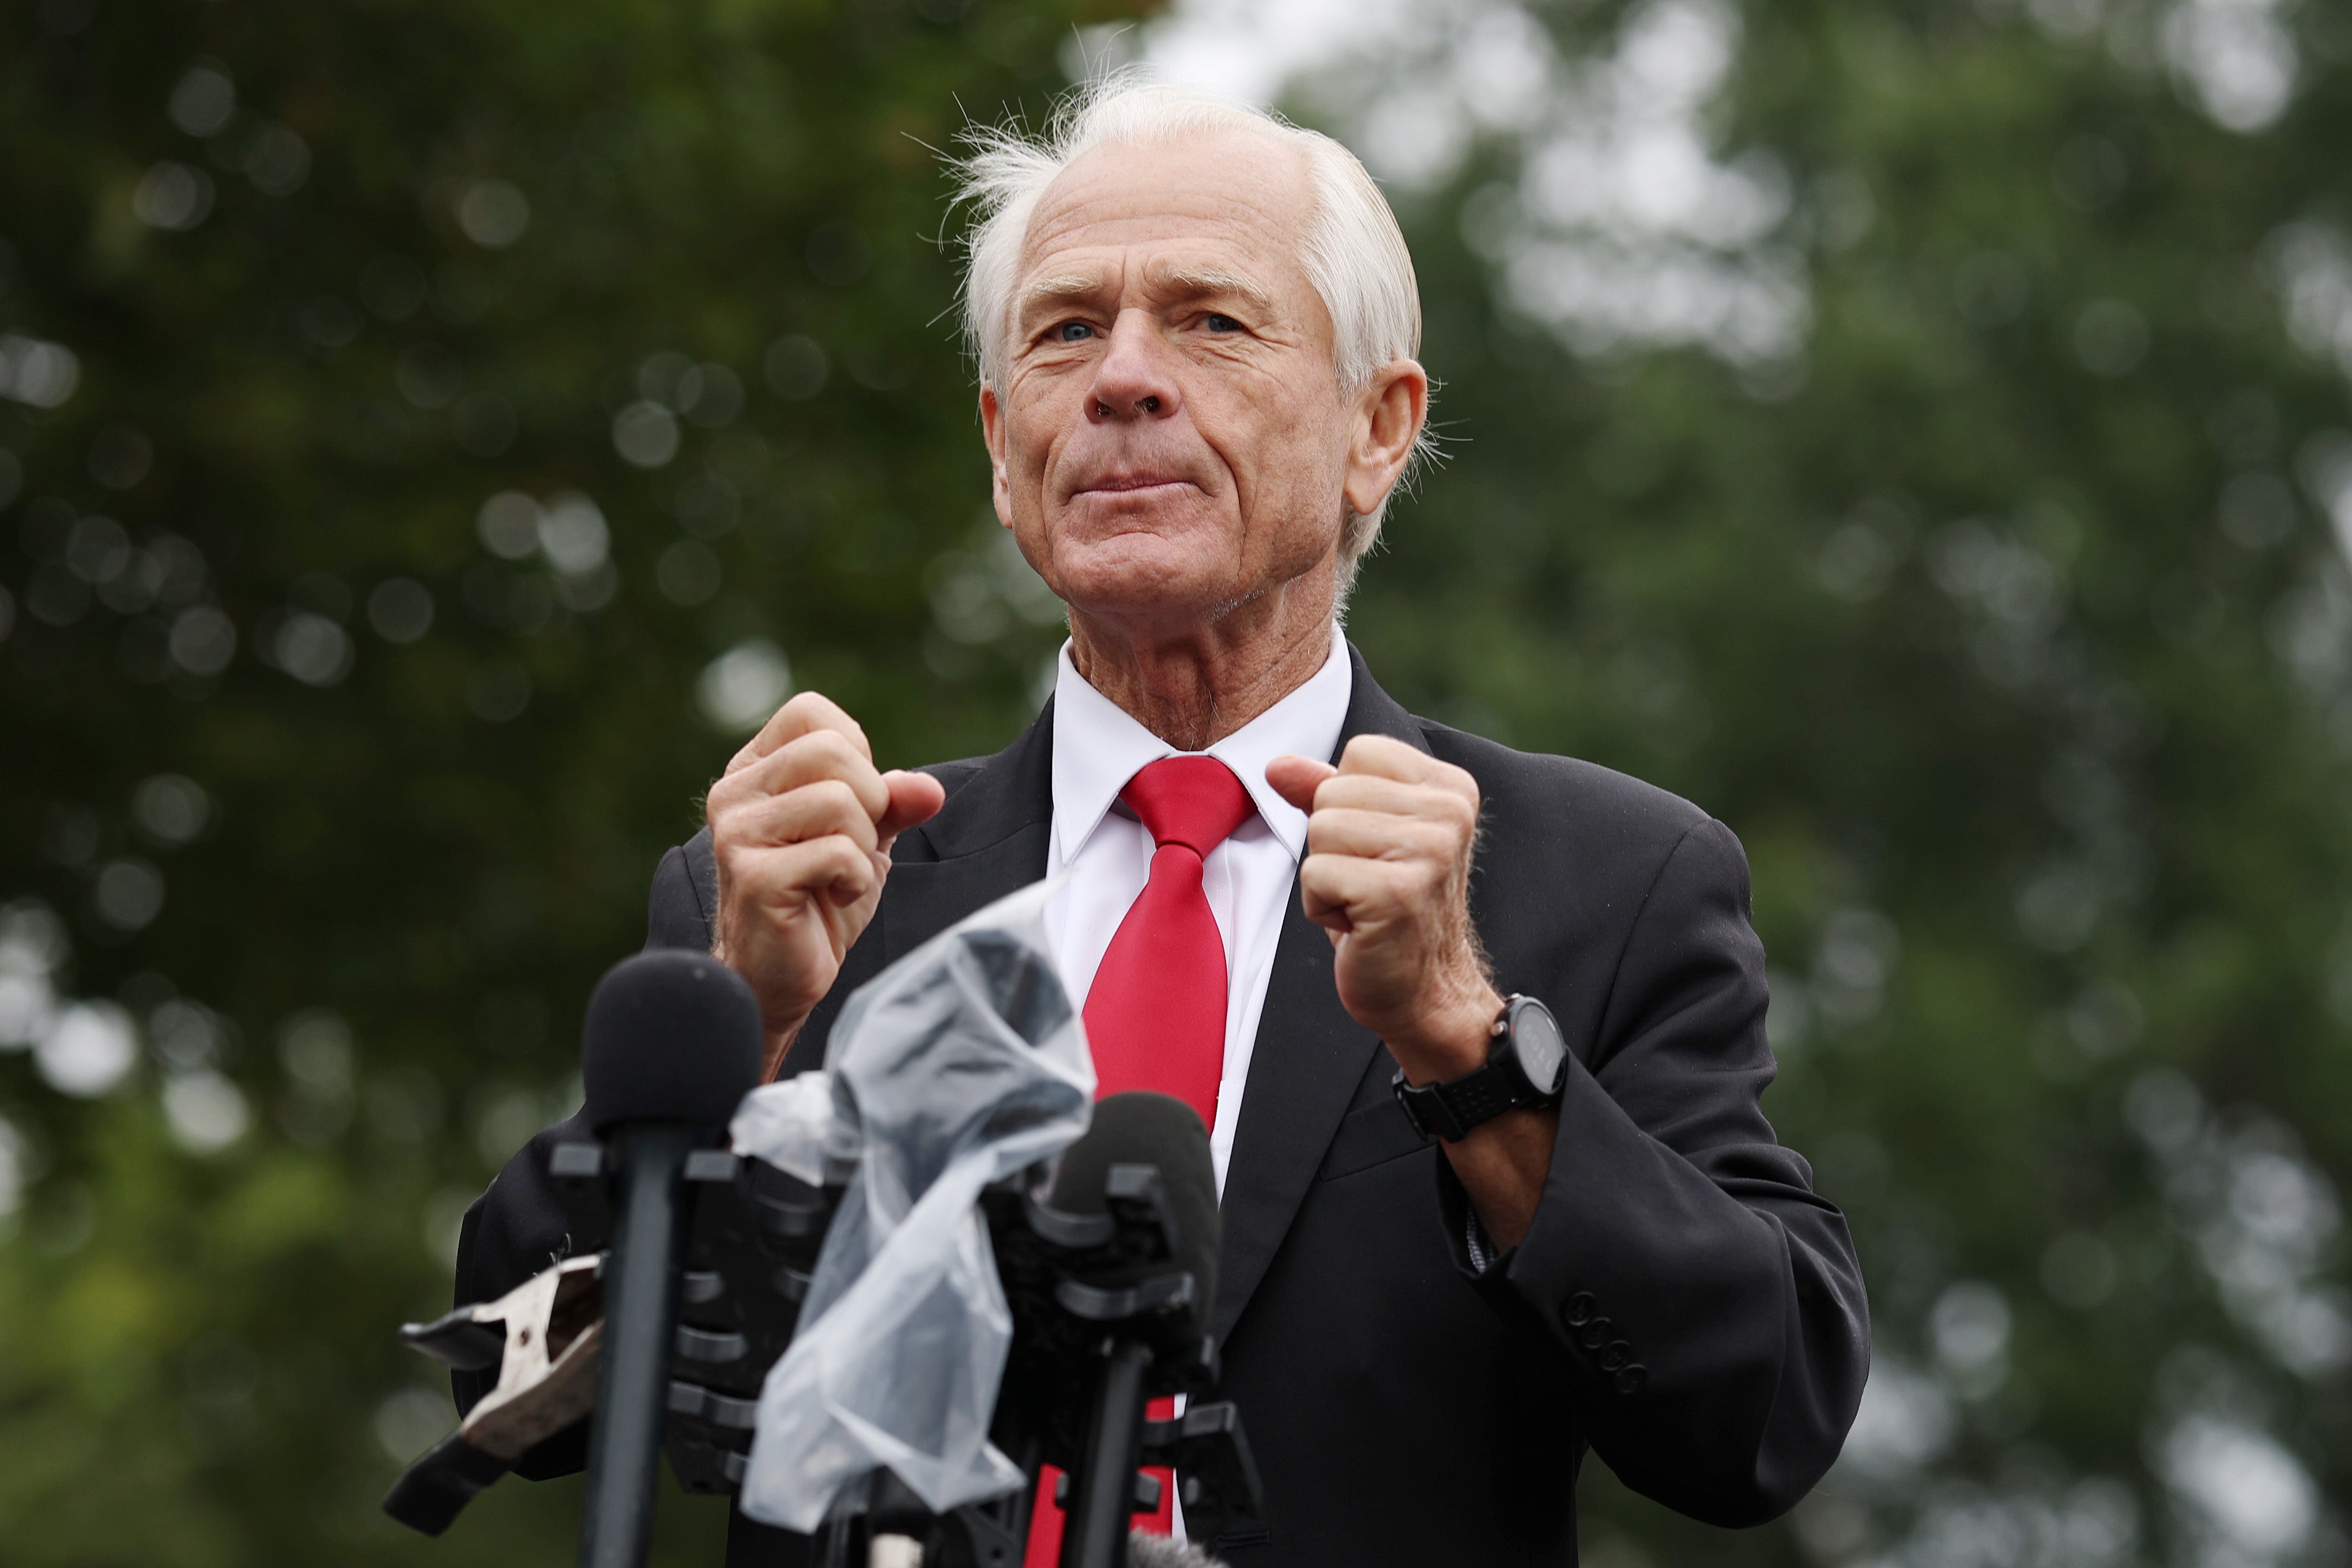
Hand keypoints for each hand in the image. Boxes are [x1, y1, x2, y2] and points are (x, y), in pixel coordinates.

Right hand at [706, 692, 945, 1075]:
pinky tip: (834, 898)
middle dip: (869, 801)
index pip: (811, 712)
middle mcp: (735, 792)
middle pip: (832, 750)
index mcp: (754, 770)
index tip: (853, 804)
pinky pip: (838, 852)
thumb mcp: (863, 839)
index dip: (855, 753)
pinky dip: (857, 879)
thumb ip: (893, 802)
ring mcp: (738, 833)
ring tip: (839, 877)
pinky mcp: (754, 877)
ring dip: (862, 846)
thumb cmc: (817, 902)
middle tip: (852, 846)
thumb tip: (929, 789)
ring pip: (840, 799)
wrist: (778, 978)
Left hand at [1266, 736, 1502, 1083]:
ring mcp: (1430, 852)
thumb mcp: (1361, 838)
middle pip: (1333, 792)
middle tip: (1367, 883)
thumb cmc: (1391, 911)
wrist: (1424, 992)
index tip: (1376, 848)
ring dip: (1325, 876)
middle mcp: (1450, 813)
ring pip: (1321, 829)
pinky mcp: (1399, 892)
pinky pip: (1315, 873)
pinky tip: (1358, 925)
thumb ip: (1323, 791)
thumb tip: (1276, 764)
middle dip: (1331, 844)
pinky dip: (1320, 905)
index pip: (1360, 751)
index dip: (1347, 803)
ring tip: (1362, 903)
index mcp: (1450, 788)